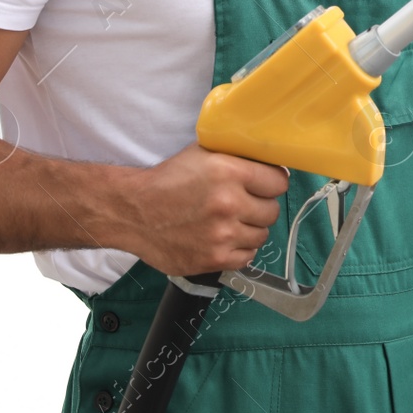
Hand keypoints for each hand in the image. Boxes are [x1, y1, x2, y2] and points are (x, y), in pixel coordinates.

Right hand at [119, 143, 289, 274]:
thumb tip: (272, 160)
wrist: (133, 212)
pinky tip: (225, 239)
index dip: (272, 183)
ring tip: (231, 222)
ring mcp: (222, 234)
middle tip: (244, 204)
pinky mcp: (213, 258)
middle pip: (272, 211)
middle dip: (260, 206)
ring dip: (250, 229)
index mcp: (229, 172)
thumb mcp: (204, 153)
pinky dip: (239, 249)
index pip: (279, 182)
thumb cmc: (169, 179)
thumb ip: (238, 156)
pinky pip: (247, 256)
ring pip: (261, 235)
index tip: (264, 185)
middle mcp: (229, 204)